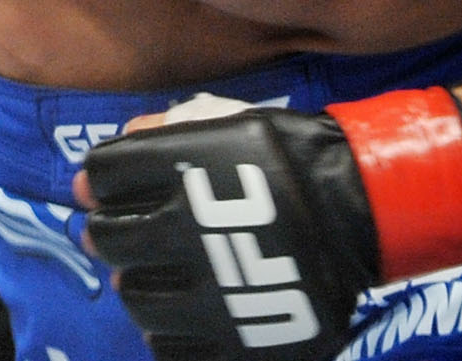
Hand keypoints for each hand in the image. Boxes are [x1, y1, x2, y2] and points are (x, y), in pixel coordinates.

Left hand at [80, 90, 461, 359]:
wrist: (363, 210)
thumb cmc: (288, 160)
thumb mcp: (227, 123)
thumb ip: (162, 132)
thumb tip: (98, 165)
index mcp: (186, 173)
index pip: (104, 177)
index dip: (98, 182)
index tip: (103, 188)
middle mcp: (192, 233)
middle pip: (110, 238)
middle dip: (105, 232)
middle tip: (116, 232)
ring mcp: (216, 295)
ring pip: (137, 298)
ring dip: (133, 284)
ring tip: (149, 275)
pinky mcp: (239, 341)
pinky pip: (173, 349)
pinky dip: (165, 333)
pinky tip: (178, 315)